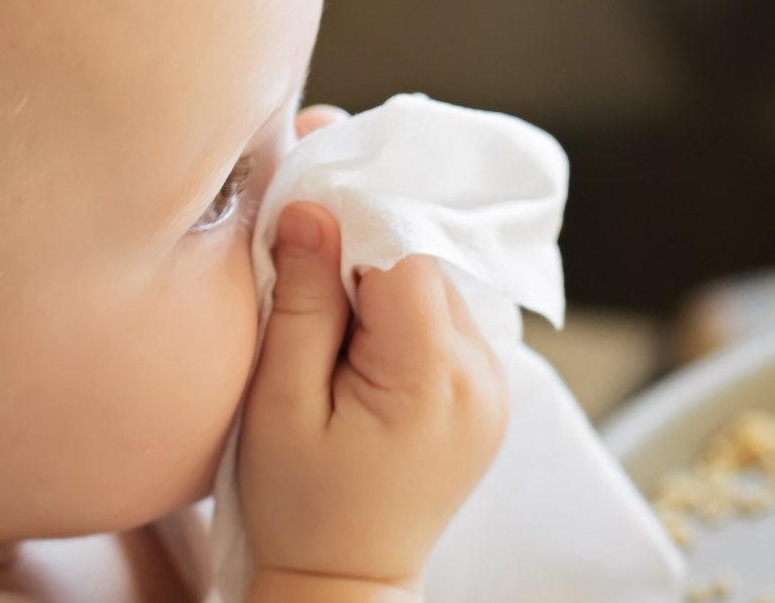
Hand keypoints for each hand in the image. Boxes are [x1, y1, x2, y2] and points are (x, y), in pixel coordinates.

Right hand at [241, 107, 507, 598]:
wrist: (344, 580)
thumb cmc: (299, 502)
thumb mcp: (279, 402)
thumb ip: (303, 303)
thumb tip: (310, 208)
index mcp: (433, 380)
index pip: (407, 252)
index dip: (351, 230)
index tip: (301, 236)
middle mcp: (483, 377)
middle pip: (428, 261)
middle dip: (365, 252)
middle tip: (305, 273)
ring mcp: (495, 386)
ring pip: (438, 283)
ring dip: (383, 281)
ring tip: (332, 324)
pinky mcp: (487, 392)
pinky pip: (447, 317)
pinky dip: (403, 310)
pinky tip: (363, 341)